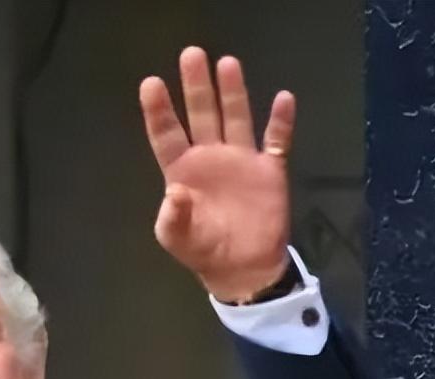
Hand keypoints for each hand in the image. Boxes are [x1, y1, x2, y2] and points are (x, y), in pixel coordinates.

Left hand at [140, 47, 294, 302]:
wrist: (243, 269)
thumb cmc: (203, 251)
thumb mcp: (177, 239)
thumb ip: (173, 218)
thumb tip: (176, 194)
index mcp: (182, 172)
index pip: (167, 135)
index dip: (159, 111)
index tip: (151, 84)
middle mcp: (210, 158)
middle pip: (202, 115)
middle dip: (196, 87)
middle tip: (191, 54)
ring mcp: (241, 161)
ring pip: (236, 118)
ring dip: (232, 92)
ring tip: (227, 63)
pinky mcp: (270, 169)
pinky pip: (276, 140)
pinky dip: (281, 121)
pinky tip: (283, 98)